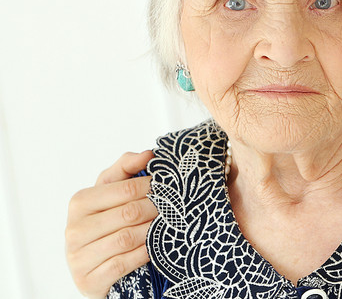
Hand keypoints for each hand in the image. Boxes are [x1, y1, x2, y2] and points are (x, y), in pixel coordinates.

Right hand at [65, 151, 156, 297]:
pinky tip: (154, 248)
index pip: (126, 188)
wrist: (91, 266)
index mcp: (80, 202)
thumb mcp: (110, 192)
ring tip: (167, 225)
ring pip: (126, 238)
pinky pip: (122, 263)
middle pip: (129, 213)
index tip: (170, 186)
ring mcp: (78, 257)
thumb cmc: (105, 222)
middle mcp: (74, 229)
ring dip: (152, 231)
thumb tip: (148, 154)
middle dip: (156, 209)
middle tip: (174, 207)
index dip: (152, 187)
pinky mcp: (88, 280)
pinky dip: (143, 254)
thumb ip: (125, 169)